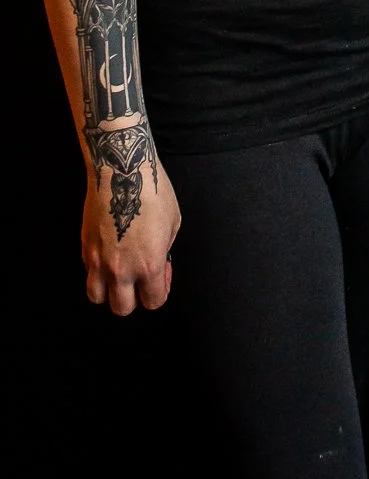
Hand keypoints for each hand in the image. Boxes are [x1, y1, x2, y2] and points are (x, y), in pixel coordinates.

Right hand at [82, 159, 179, 315]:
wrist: (121, 171)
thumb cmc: (154, 192)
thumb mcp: (174, 222)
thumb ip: (164, 250)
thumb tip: (157, 263)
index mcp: (149, 265)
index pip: (153, 302)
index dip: (160, 291)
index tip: (162, 274)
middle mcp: (121, 270)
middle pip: (122, 308)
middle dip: (134, 298)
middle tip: (140, 278)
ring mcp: (99, 261)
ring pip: (97, 297)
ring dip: (109, 290)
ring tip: (119, 273)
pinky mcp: (84, 248)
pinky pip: (89, 273)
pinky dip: (98, 271)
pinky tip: (109, 253)